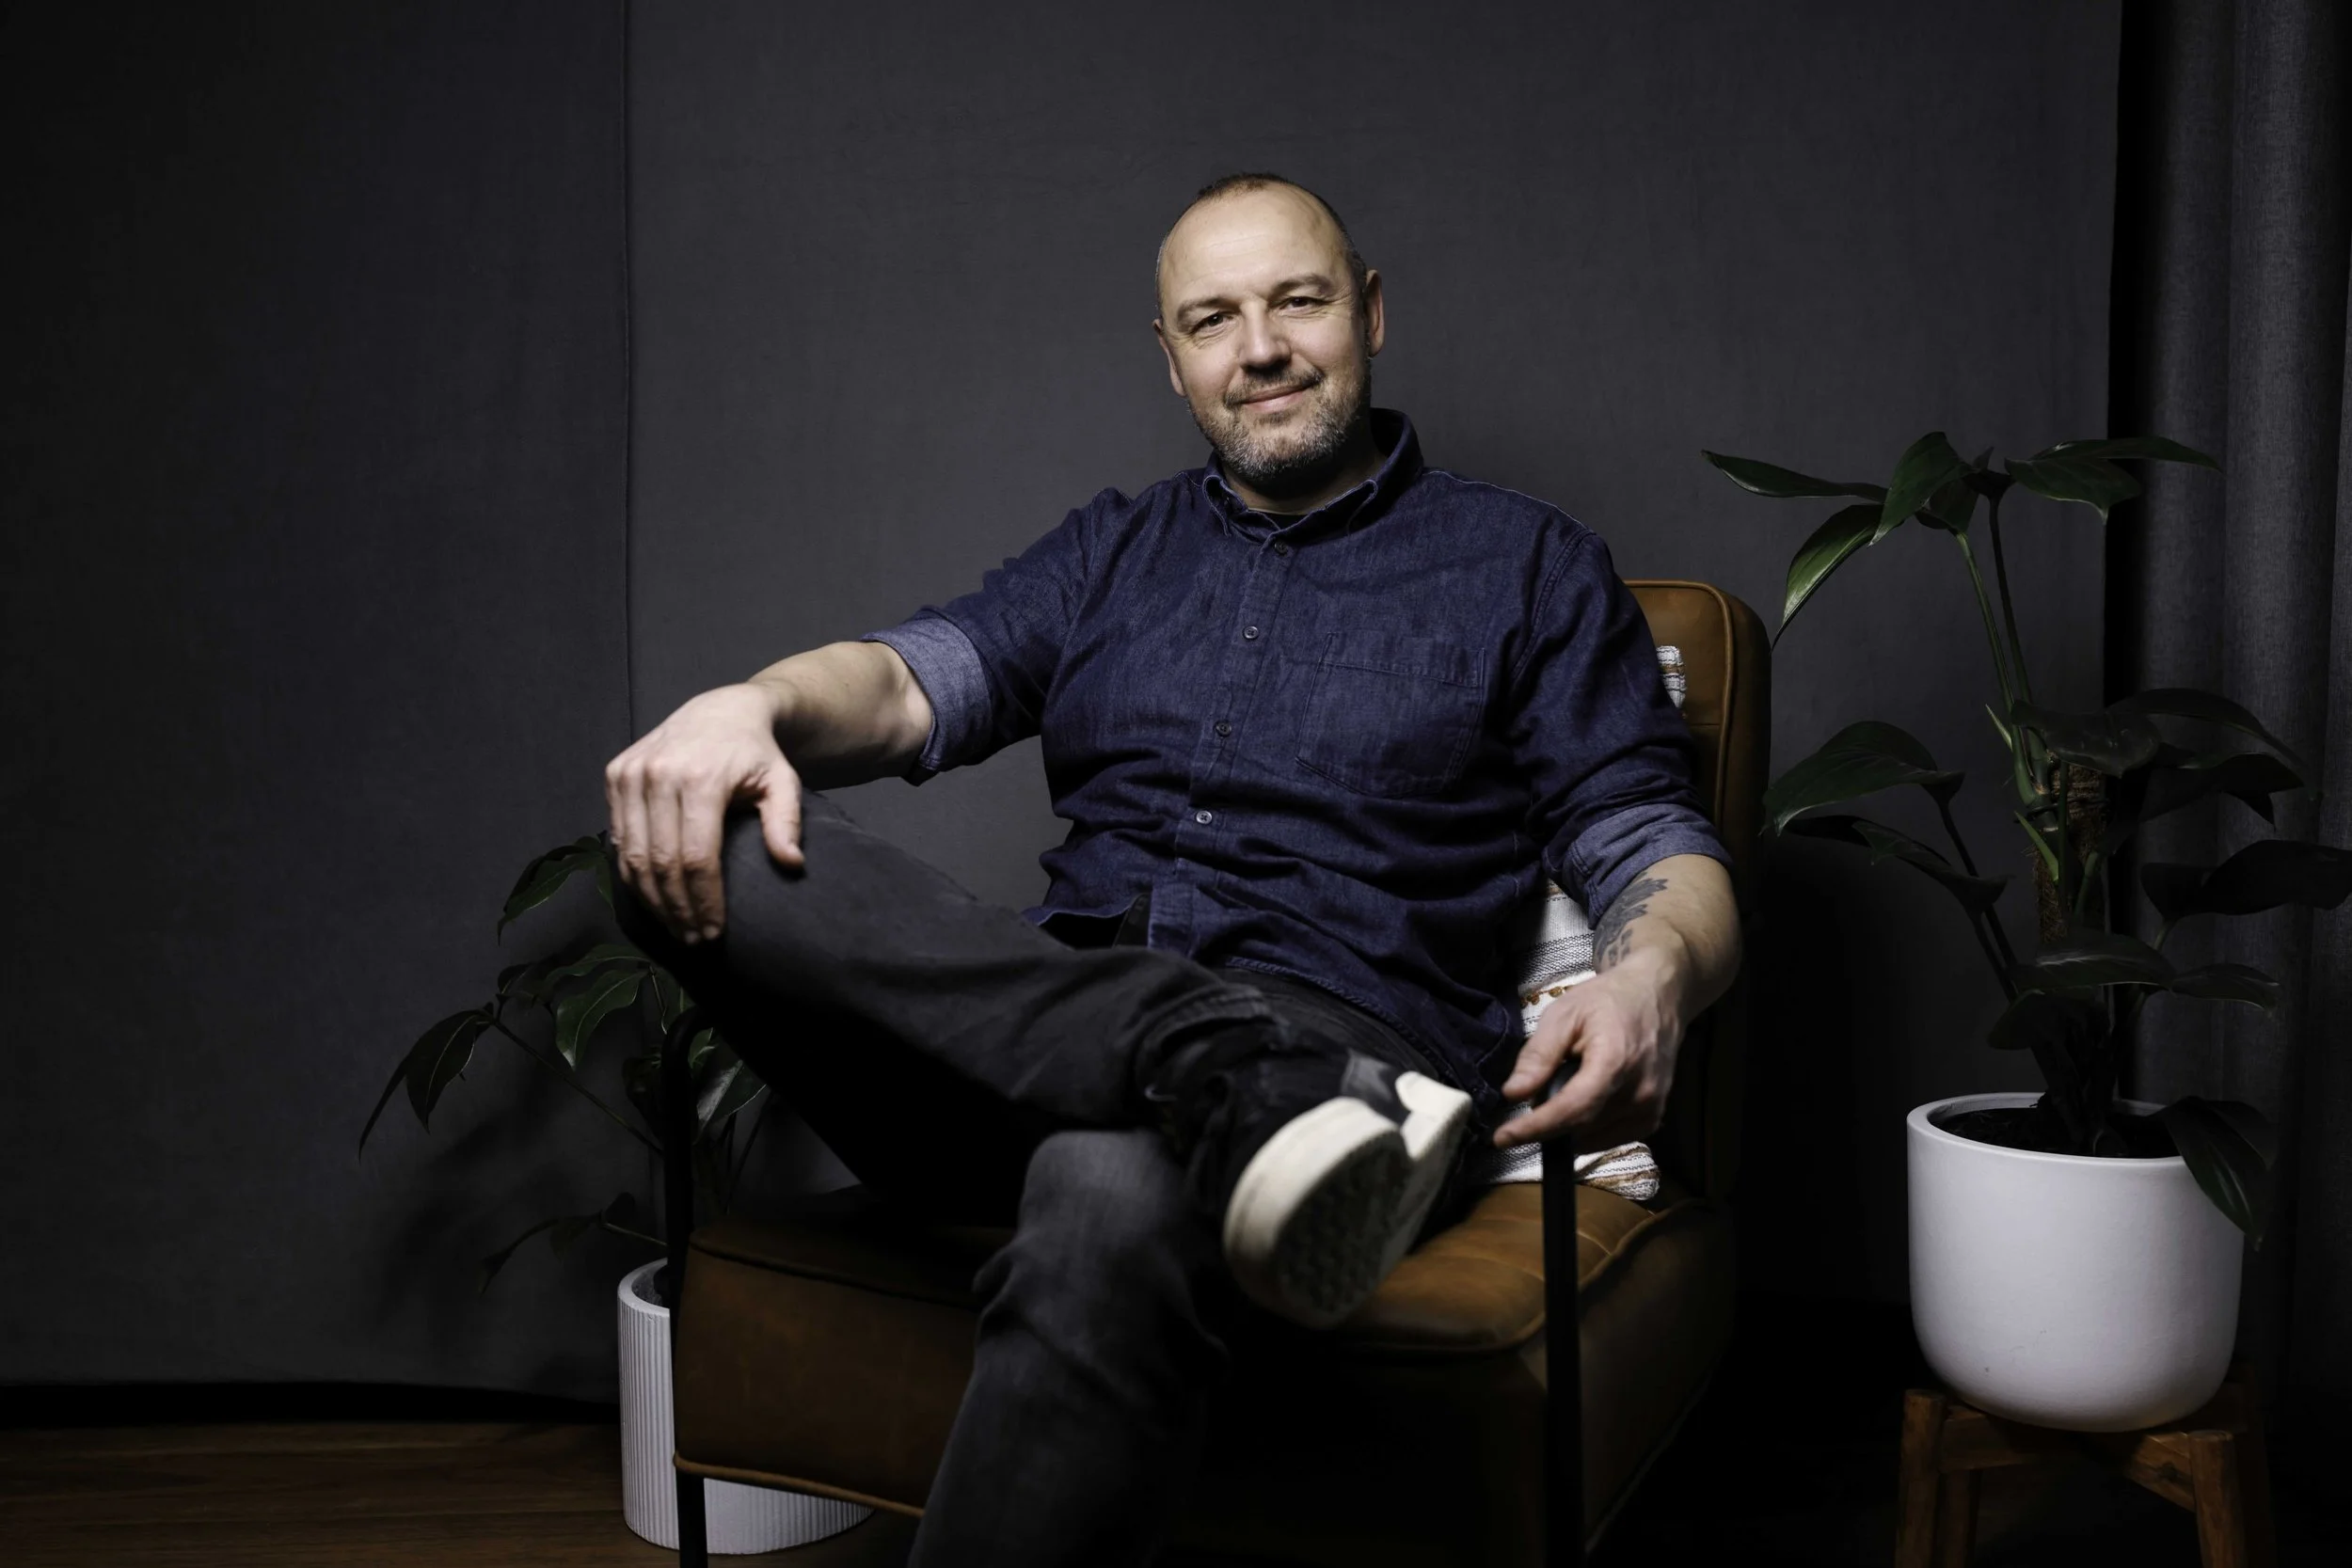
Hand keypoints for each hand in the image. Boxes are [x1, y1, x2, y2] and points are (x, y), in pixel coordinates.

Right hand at [603, 682, 801, 942]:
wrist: (721, 711)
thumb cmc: (756, 754)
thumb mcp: (783, 782)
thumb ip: (786, 822)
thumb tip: (791, 865)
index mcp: (700, 778)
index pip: (696, 857)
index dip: (703, 901)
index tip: (714, 931)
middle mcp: (657, 774)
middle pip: (660, 862)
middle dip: (676, 908)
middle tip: (693, 939)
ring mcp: (630, 773)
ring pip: (632, 856)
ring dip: (651, 899)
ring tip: (674, 927)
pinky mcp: (615, 775)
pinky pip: (617, 838)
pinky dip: (632, 873)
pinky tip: (653, 897)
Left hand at [1491, 952, 1683, 1148]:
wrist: (1658, 996)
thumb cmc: (1609, 1000)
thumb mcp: (1564, 1014)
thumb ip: (1539, 1056)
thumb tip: (1513, 1095)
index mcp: (1615, 1063)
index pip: (1571, 1110)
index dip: (1534, 1128)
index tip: (1502, 1137)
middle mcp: (1639, 1094)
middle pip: (1579, 1127)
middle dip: (1547, 1119)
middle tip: (1537, 1090)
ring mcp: (1650, 1109)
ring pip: (1591, 1137)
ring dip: (1568, 1123)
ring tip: (1567, 1083)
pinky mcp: (1652, 1118)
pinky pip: (1609, 1138)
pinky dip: (1587, 1128)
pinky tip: (1583, 1100)